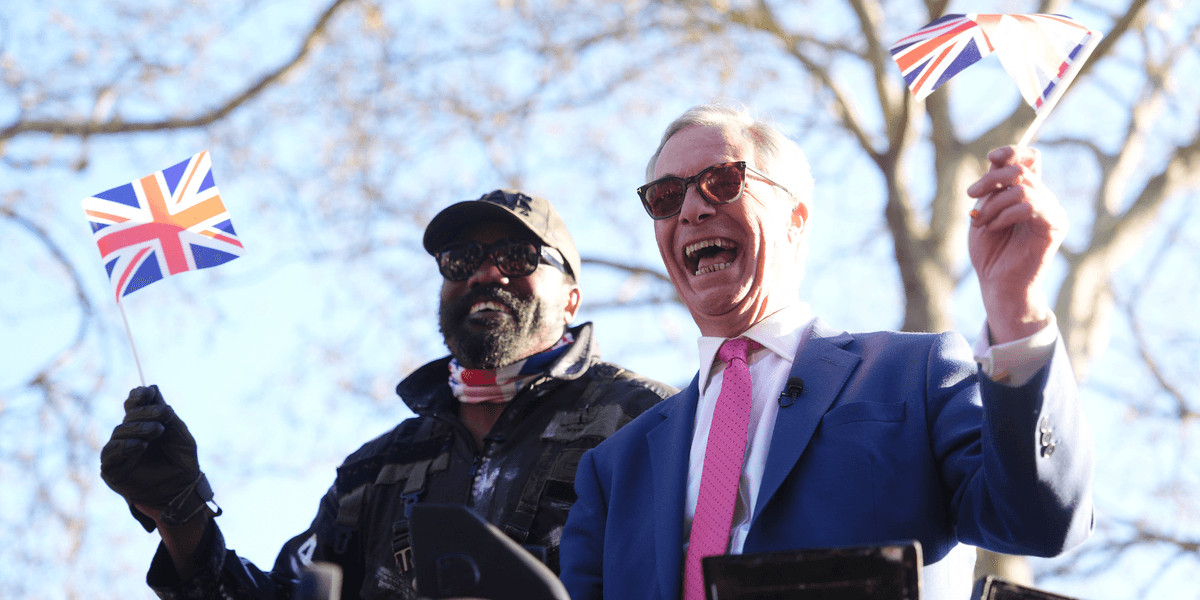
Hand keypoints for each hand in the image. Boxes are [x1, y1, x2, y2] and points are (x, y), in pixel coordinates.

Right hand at [100, 385, 215, 530]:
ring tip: (156, 431)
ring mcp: (119, 452)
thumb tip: (152, 389)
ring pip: (119, 431)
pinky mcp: (112, 469)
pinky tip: (141, 445)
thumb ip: (167, 415)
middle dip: (144, 413)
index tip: (147, 392)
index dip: (138, 397)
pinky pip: (111, 453)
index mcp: (144, 426)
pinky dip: (125, 446)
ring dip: (138, 428)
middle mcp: (129, 436)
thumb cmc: (182, 462)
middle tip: (161, 415)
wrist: (183, 490)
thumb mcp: (180, 435)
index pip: (133, 406)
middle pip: (128, 417)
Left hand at [967, 146, 1067, 342]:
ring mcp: (1052, 211)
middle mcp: (1044, 198)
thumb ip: (993, 187)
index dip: (1012, 152)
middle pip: (1021, 170)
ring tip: (981, 221)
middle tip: (972, 194)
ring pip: (1022, 187)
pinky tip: (993, 228)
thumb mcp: (984, 212)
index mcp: (1028, 193)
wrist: (997, 284)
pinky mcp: (1054, 226)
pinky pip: (1029, 205)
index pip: (1029, 158)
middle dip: (991, 180)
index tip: (991, 157)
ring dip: (994, 203)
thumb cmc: (989, 251)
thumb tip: (997, 158)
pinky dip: (1004, 214)